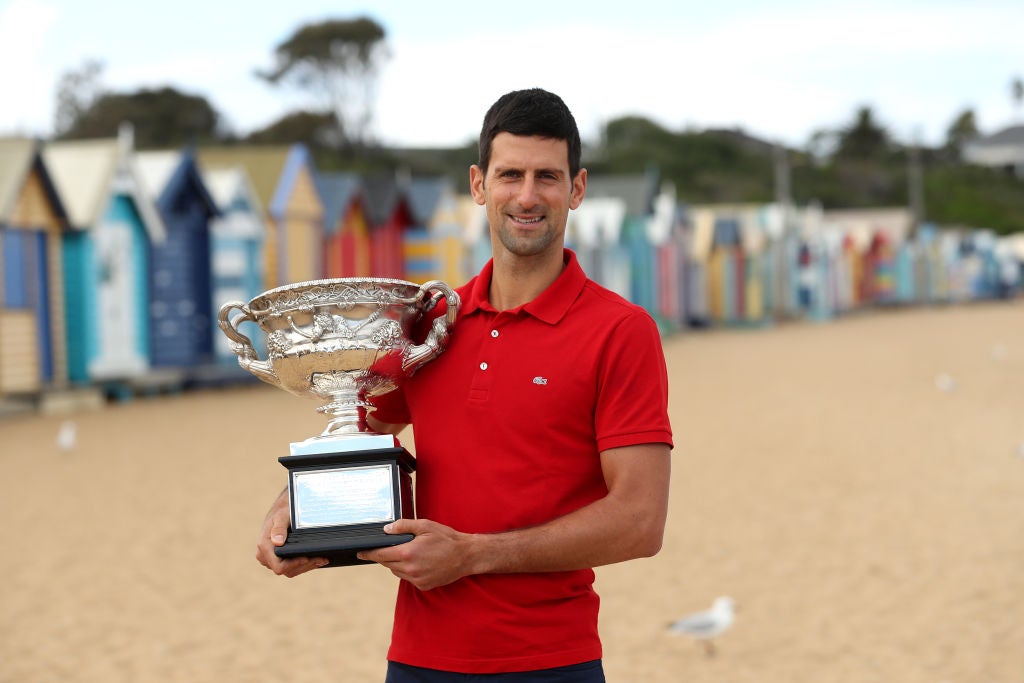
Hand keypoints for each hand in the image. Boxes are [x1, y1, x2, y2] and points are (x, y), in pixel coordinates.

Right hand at [255, 489, 327, 576]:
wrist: (284, 508)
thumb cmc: (283, 510)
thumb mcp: (282, 515)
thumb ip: (279, 528)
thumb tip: (277, 542)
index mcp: (264, 547)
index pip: (279, 566)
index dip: (294, 564)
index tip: (307, 557)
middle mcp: (265, 556)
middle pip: (287, 570)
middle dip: (305, 566)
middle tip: (322, 559)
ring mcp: (272, 559)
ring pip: (291, 571)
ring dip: (307, 566)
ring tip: (322, 559)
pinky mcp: (280, 559)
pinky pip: (293, 567)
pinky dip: (306, 564)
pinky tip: (318, 559)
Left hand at [357, 519, 474, 590]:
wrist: (466, 556)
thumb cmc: (446, 538)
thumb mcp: (425, 526)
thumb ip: (403, 526)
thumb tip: (386, 530)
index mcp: (407, 553)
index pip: (380, 555)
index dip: (368, 553)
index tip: (360, 552)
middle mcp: (410, 569)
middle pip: (387, 564)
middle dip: (384, 556)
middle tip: (390, 547)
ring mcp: (417, 580)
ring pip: (397, 572)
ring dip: (397, 563)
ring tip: (409, 552)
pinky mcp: (423, 586)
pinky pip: (408, 578)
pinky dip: (408, 570)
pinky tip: (419, 562)